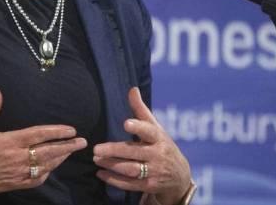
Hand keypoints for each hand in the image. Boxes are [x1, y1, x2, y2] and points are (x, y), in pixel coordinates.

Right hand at [0, 88, 86, 196]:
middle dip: (67, 146)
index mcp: (11, 141)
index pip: (40, 135)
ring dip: (60, 159)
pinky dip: (46, 173)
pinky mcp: (14, 184)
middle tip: (82, 142)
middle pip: (49, 151)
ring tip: (70, 152)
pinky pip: (36, 180)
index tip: (71, 130)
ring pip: (46, 166)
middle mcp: (17, 157)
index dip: (57, 132)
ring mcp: (17, 173)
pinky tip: (51, 168)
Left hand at [93, 88, 190, 204]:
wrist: (180, 175)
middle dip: (115, 151)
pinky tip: (100, 174)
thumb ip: (140, 110)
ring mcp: (154, 172)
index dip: (138, 127)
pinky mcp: (149, 185)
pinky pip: (130, 184)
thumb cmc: (161, 145)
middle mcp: (158, 155)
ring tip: (96, 159)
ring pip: (131, 170)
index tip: (126, 123)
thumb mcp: (155, 127)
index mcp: (159, 137)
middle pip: (135, 153)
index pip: (149, 131)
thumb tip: (132, 89)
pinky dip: (114, 180)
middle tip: (96, 149)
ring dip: (112, 165)